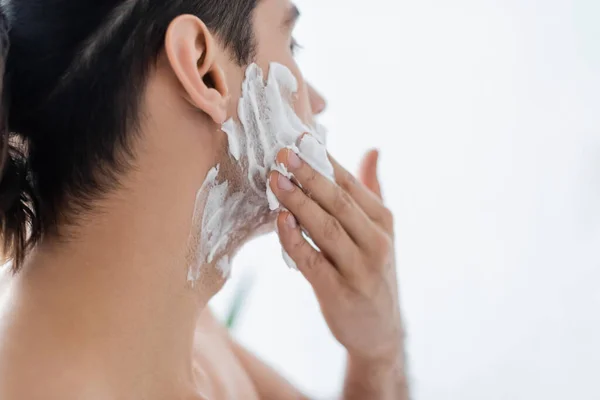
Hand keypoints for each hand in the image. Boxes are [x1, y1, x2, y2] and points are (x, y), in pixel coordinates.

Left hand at [269, 144, 402, 366]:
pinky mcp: (340, 293)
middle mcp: (376, 242)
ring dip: (299, 202)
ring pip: (326, 228)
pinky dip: (296, 241)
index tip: (300, 138)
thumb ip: (372, 190)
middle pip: (339, 202)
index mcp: (383, 222)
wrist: (380, 332)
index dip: (324, 160)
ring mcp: (360, 269)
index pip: (351, 184)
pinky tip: (281, 222)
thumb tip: (372, 150)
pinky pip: (313, 262)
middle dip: (309, 175)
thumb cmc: (372, 273)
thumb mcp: (380, 232)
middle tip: (283, 153)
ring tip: (275, 180)